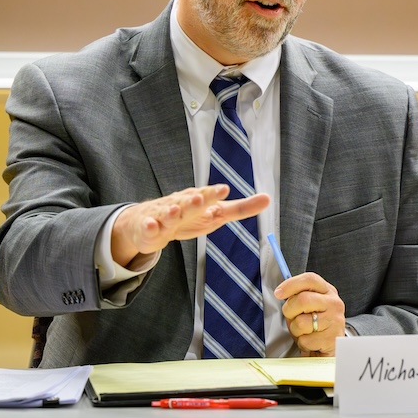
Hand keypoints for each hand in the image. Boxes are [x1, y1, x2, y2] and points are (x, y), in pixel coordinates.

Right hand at [110, 185, 270, 264]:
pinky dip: (150, 226)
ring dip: (171, 212)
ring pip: (168, 214)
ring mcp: (164, 215)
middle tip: (201, 197)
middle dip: (195, 200)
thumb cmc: (190, 215)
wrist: (150, 219)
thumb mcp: (217, 212)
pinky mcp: (150, 228)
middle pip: (189, 202)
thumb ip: (242, 208)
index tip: (225, 189)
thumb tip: (268, 198)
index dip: (215, 193)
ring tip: (175, 210)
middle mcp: (182, 204)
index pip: (209, 195)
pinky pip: (150, 228)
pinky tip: (151, 225)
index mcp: (199, 199)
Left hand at [276, 272, 345, 355]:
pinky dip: (304, 344)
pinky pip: (306, 340)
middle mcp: (334, 303)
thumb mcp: (308, 307)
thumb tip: (281, 292)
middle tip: (292, 318)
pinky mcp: (332, 338)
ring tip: (305, 332)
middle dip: (290, 311)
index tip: (278, 293)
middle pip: (303, 299)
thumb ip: (298, 297)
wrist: (331, 347)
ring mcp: (335, 320)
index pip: (310, 279)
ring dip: (296, 331)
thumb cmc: (316, 326)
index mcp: (327, 291)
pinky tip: (312, 342)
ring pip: (301, 322)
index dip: (291, 284)